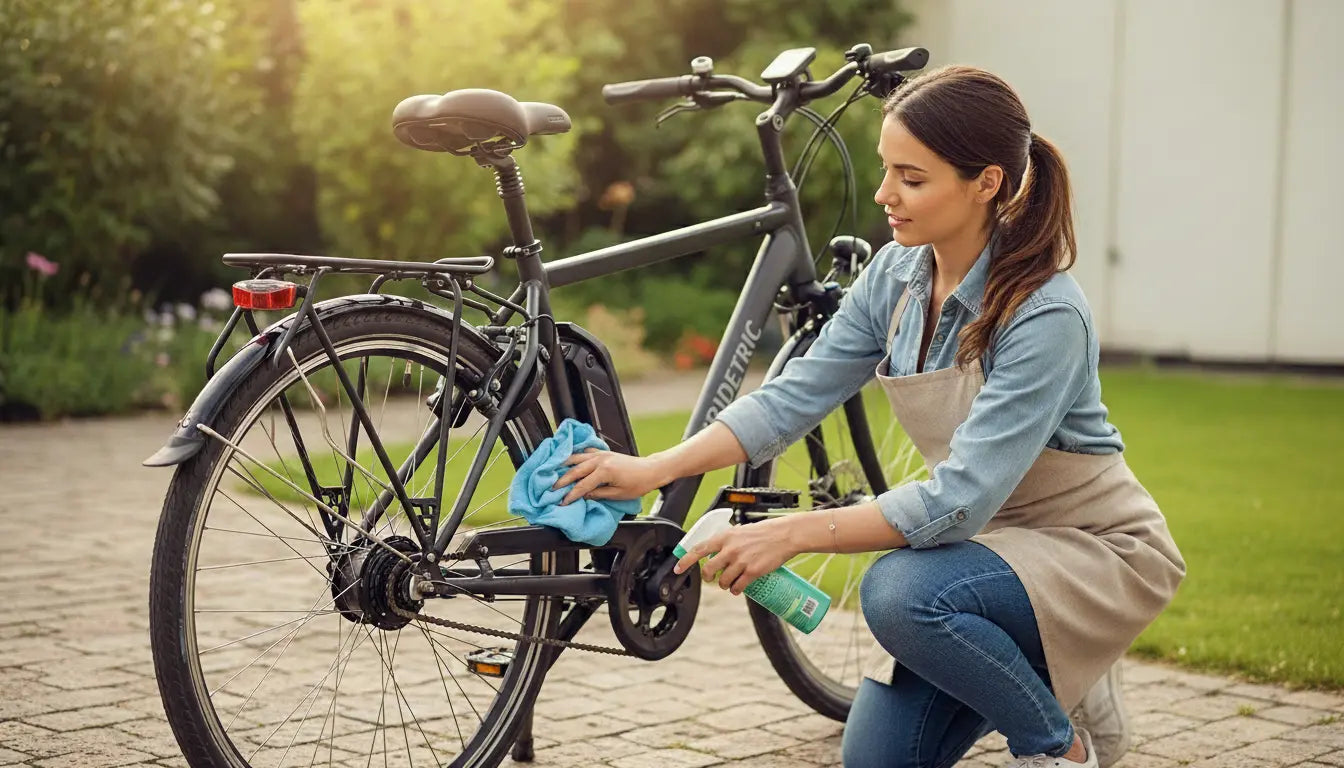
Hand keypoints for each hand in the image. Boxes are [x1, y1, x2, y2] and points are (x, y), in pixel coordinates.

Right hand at [552, 449, 668, 504]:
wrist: (650, 470)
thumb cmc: (638, 484)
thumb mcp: (618, 494)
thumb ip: (598, 494)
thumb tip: (583, 496)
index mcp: (604, 472)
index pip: (582, 486)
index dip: (571, 495)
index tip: (562, 502)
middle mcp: (600, 460)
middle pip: (575, 470)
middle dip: (562, 481)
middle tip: (551, 489)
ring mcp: (601, 454)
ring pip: (576, 458)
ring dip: (563, 465)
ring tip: (552, 473)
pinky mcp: (603, 452)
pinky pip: (584, 452)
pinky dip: (575, 455)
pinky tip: (568, 459)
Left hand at [673, 516, 800, 594]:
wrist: (784, 535)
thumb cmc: (764, 532)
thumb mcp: (740, 531)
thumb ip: (728, 542)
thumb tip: (717, 552)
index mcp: (725, 537)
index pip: (699, 549)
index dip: (685, 561)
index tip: (677, 569)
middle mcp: (730, 549)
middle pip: (708, 570)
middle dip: (708, 578)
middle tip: (711, 578)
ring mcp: (741, 561)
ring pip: (723, 581)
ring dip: (724, 585)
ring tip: (730, 583)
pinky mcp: (753, 571)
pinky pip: (738, 587)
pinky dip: (736, 590)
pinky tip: (738, 588)